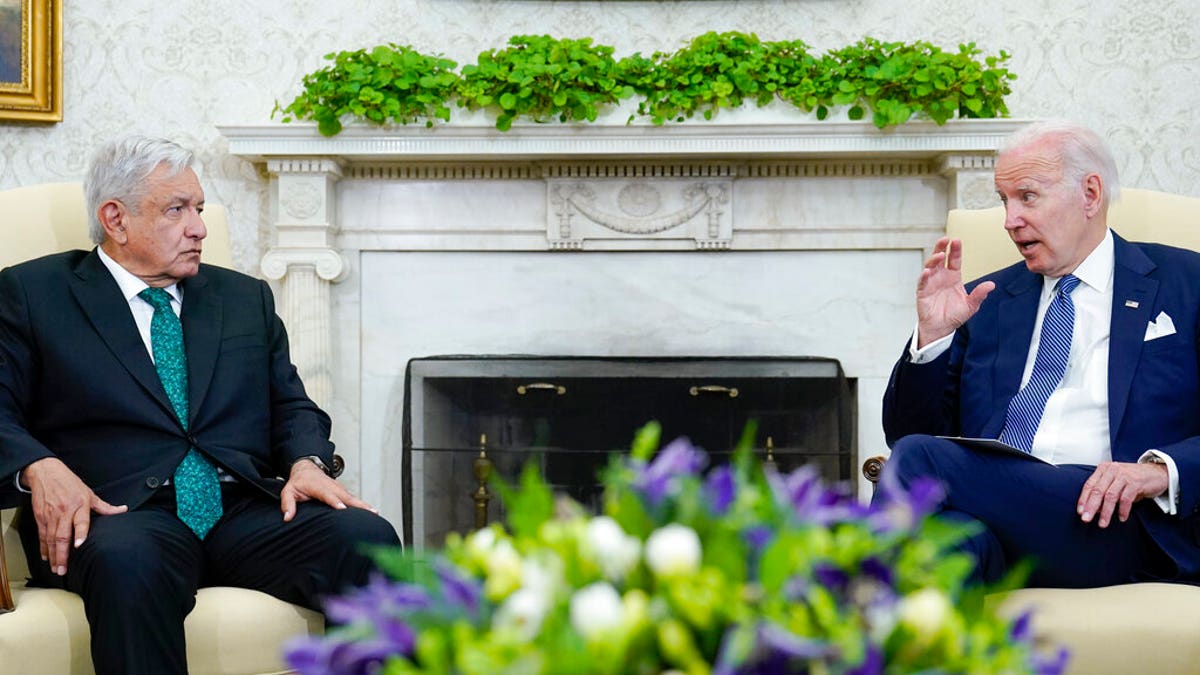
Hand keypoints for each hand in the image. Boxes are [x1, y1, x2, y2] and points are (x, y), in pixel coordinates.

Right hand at [22, 457, 126, 575]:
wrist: (45, 473)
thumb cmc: (70, 483)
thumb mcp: (89, 492)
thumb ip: (104, 506)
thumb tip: (123, 510)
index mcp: (80, 504)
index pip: (80, 521)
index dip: (80, 533)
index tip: (79, 545)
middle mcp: (64, 511)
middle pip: (62, 535)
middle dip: (62, 554)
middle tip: (63, 569)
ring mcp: (51, 515)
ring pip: (50, 538)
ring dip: (52, 555)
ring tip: (55, 568)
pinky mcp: (40, 517)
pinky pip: (42, 535)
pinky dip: (43, 547)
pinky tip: (46, 557)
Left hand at [280, 458, 377, 521]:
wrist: (307, 469)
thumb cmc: (299, 482)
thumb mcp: (288, 491)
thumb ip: (288, 504)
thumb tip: (288, 517)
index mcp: (318, 486)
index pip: (327, 494)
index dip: (335, 501)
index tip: (342, 508)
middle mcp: (331, 486)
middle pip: (346, 496)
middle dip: (358, 504)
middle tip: (369, 511)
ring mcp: (339, 488)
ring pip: (353, 497)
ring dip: (364, 505)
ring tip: (375, 513)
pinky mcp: (343, 491)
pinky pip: (354, 498)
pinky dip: (363, 505)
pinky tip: (371, 512)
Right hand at [915, 237, 995, 347]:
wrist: (941, 329)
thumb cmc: (954, 316)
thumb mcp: (971, 305)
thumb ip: (979, 294)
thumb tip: (991, 285)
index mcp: (953, 277)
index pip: (954, 260)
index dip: (955, 250)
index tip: (957, 241)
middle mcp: (941, 277)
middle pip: (940, 258)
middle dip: (941, 247)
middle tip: (945, 239)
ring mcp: (931, 283)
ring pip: (930, 266)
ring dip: (933, 260)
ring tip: (939, 255)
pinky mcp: (922, 292)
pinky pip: (922, 282)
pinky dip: (924, 276)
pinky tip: (927, 271)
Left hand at [1077, 461, 1168, 527]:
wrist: (1157, 473)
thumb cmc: (1133, 479)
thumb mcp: (1116, 482)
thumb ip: (1105, 492)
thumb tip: (1094, 509)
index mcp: (1104, 469)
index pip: (1089, 485)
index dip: (1083, 499)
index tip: (1080, 512)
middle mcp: (1112, 470)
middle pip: (1098, 491)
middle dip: (1091, 507)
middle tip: (1086, 519)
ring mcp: (1124, 476)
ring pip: (1110, 496)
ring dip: (1106, 512)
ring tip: (1103, 523)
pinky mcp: (1136, 482)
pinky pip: (1126, 499)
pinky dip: (1123, 510)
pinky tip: (1121, 518)